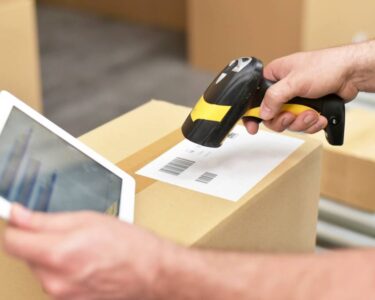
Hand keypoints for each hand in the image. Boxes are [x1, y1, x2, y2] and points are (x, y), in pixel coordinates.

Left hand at [2, 204, 174, 299]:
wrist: (149, 271)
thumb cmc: (128, 244)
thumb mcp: (86, 219)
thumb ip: (45, 219)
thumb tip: (18, 215)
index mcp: (57, 254)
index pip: (11, 240)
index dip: (16, 225)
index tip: (22, 218)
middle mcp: (54, 279)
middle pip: (25, 253)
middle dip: (38, 239)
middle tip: (66, 230)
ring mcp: (60, 294)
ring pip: (39, 266)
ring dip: (51, 253)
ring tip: (79, 245)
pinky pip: (52, 278)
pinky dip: (61, 267)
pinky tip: (82, 259)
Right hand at [244, 45, 362, 134]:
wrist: (352, 73)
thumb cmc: (327, 66)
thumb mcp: (295, 81)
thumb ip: (274, 97)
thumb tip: (263, 112)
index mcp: (275, 76)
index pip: (256, 98)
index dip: (253, 114)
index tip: (252, 127)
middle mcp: (283, 89)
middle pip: (272, 116)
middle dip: (284, 120)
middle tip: (291, 116)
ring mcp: (296, 100)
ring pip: (288, 123)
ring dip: (301, 122)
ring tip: (312, 114)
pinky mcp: (308, 109)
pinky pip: (302, 125)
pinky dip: (312, 124)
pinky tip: (319, 116)